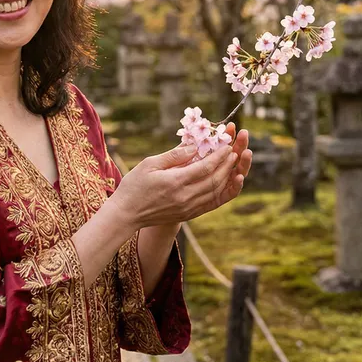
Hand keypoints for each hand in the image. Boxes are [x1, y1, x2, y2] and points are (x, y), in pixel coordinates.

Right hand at [113, 124, 251, 230]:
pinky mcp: (188, 215)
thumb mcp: (149, 164)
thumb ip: (174, 155)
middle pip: (214, 179)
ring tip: (233, 164)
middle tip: (235, 151)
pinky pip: (211, 204)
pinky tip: (227, 183)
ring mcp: (188, 208)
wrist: (127, 213)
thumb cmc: (134, 185)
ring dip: (227, 177)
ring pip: (215, 192)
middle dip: (227, 164)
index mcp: (175, 182)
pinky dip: (222, 192)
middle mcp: (185, 197)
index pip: (205, 167)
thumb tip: (194, 146)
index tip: (227, 146)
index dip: (219, 156)